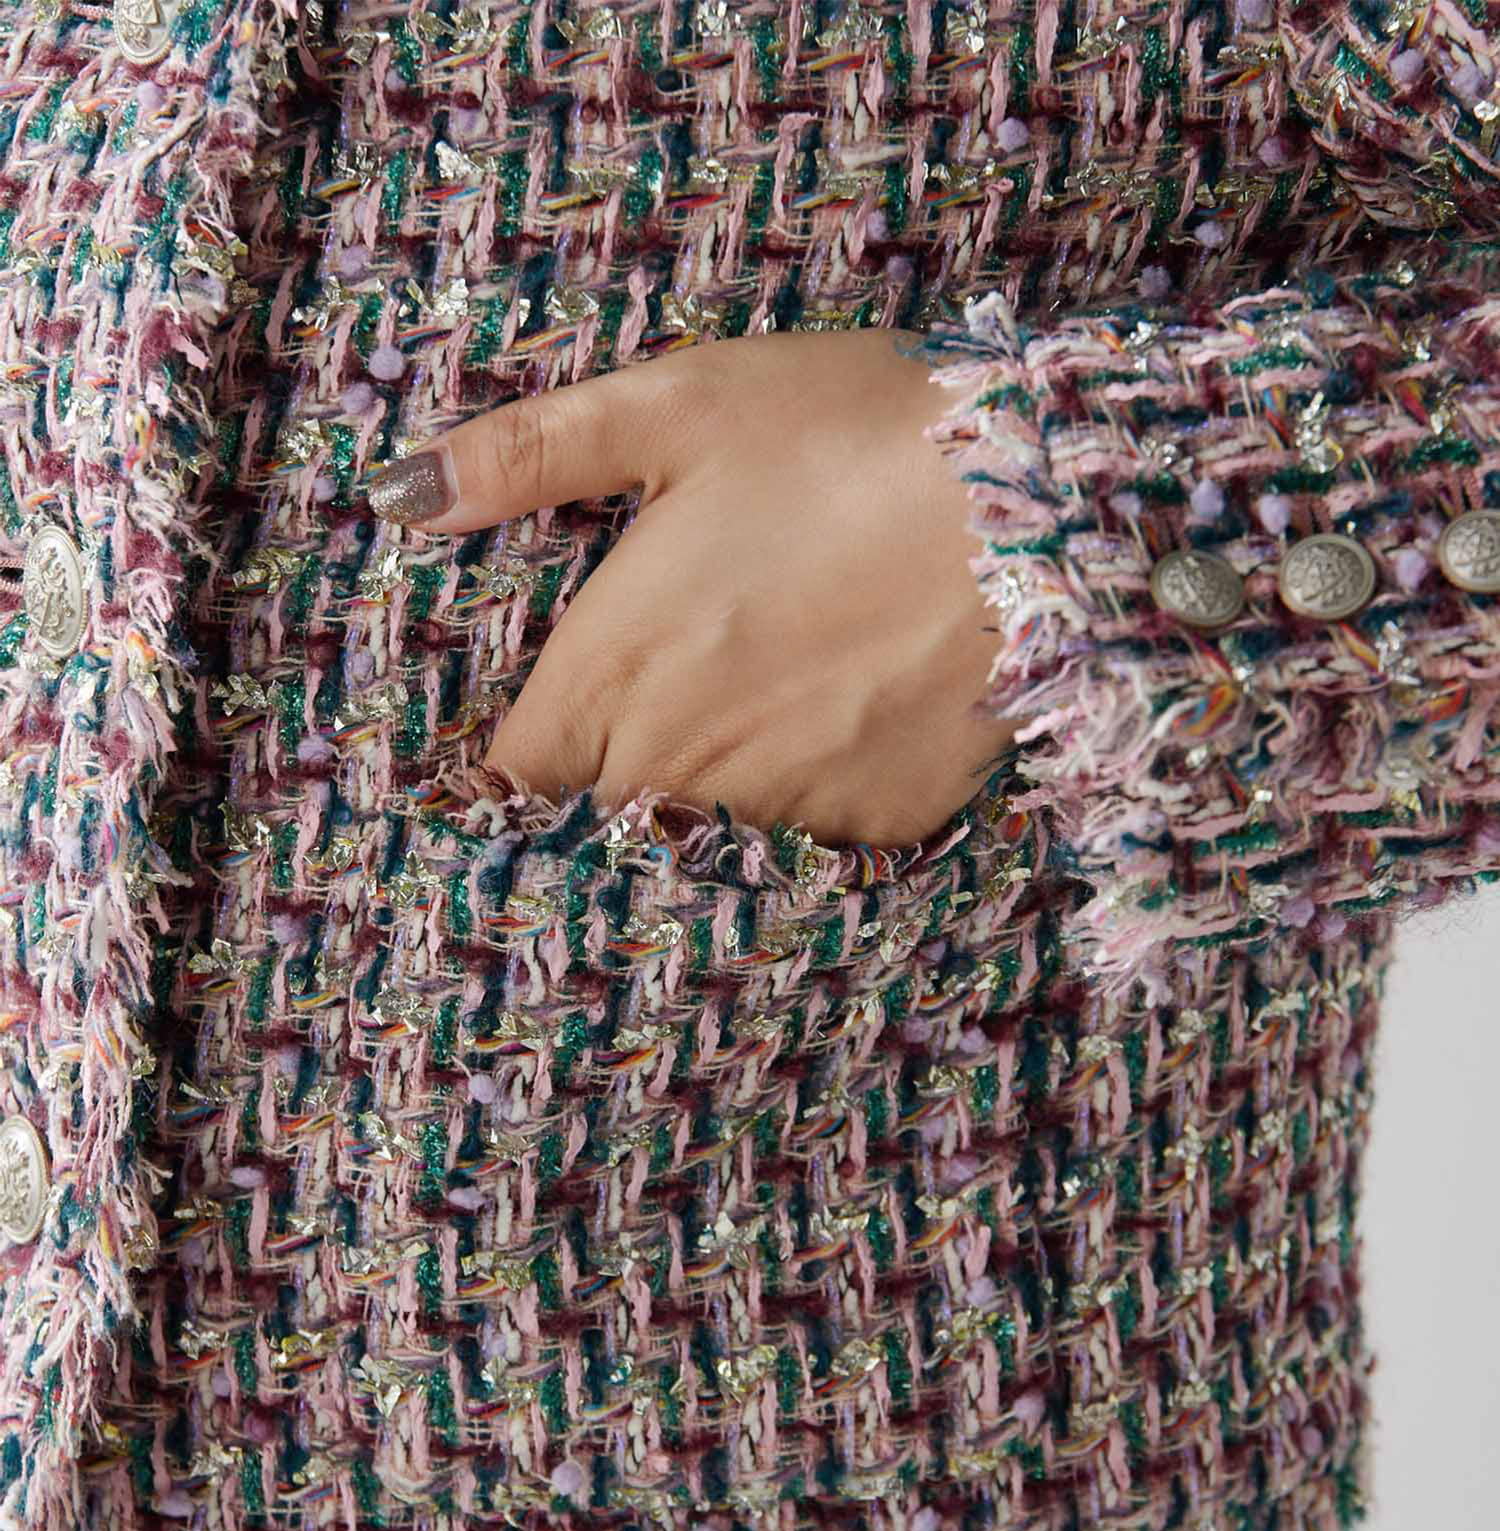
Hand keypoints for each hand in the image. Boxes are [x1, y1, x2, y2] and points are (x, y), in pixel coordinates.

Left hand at [368, 328, 1021, 848]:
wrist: (1045, 506)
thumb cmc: (849, 436)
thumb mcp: (677, 407)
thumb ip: (527, 456)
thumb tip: (398, 498)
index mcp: (612, 672)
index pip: (511, 779)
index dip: (517, 760)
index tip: (546, 730)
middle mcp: (681, 767)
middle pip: (608, 808)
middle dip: (624, 762)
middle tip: (692, 677)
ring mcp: (786, 809)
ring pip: (715, 825)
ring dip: (726, 778)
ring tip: (784, 683)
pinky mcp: (880, 827)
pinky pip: (820, 831)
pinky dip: (826, 787)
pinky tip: (860, 710)